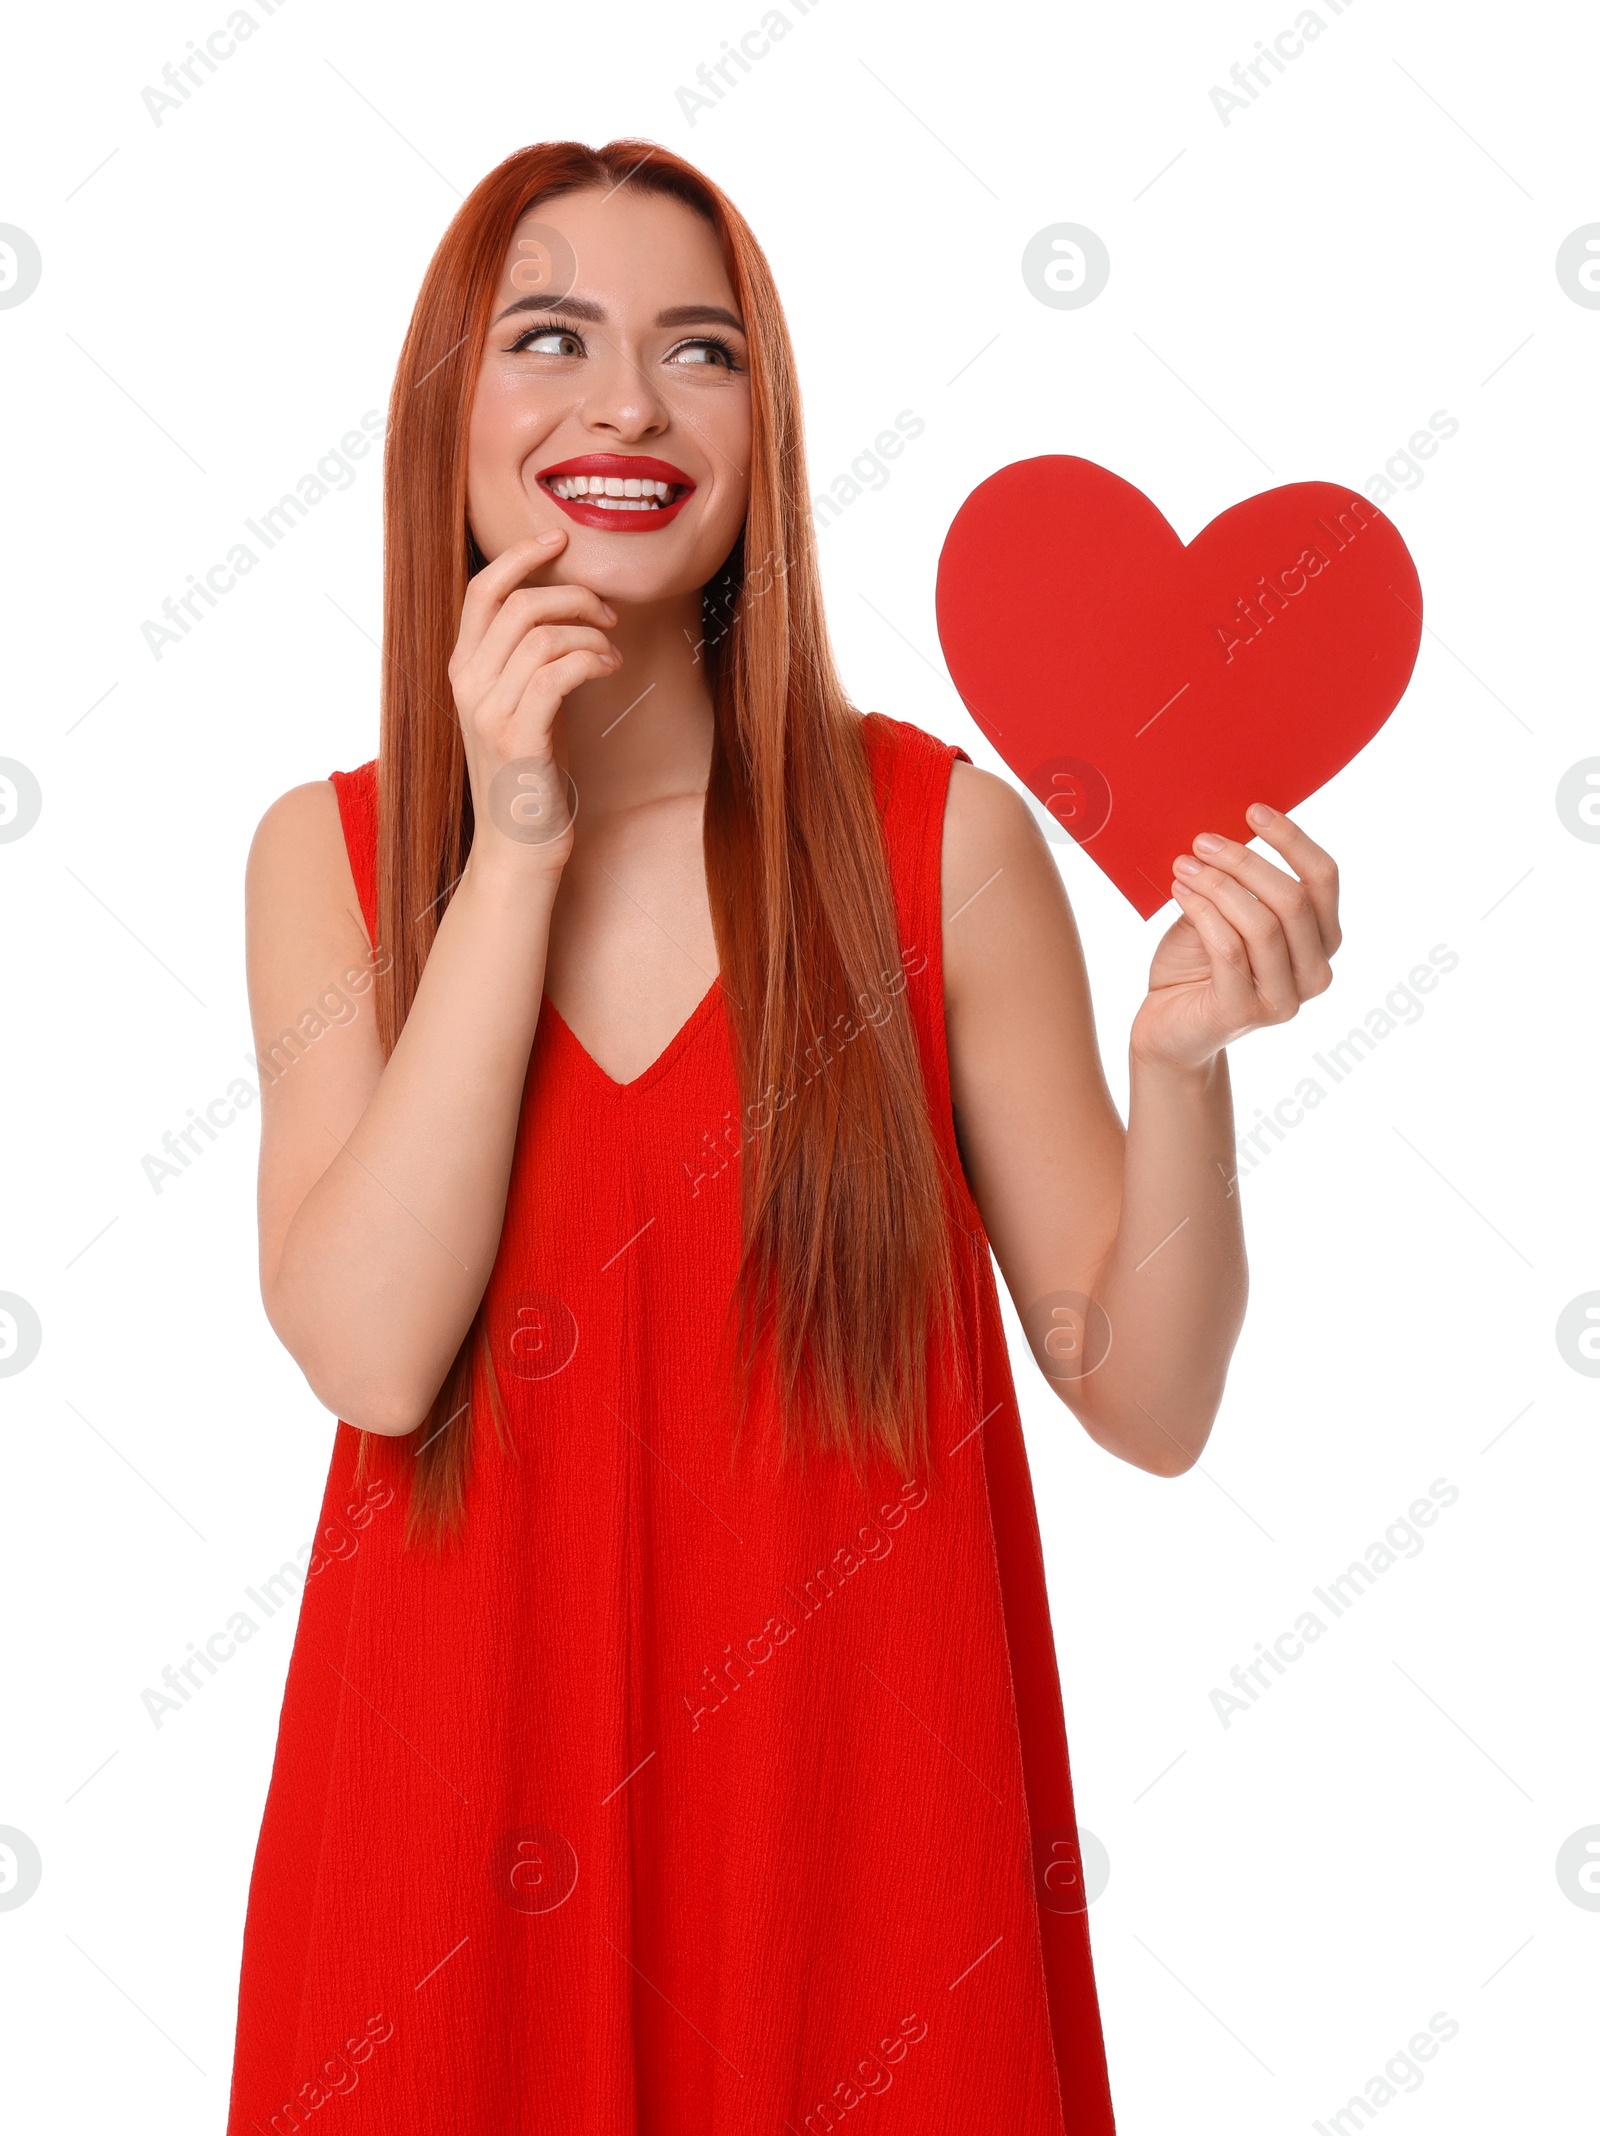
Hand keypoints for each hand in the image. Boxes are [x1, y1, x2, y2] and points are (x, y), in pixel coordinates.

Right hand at [448, 529, 621, 876]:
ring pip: (542, 634)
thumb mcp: (521, 706)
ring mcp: (489, 710)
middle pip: (518, 603)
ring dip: (590, 632)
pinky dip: (592, 658)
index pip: (481, 590)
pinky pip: (559, 671)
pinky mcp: (519, 736)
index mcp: (462, 670)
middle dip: (572, 595)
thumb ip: (526, 661)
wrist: (519, 847)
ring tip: (612, 651)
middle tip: (608, 613)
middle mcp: (467, 684)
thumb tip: (566, 613)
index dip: (520, 555)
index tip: (559, 538)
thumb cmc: (530, 776)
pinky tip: (609, 668)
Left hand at [1129, 804, 1340, 1073]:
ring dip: (1218, 885)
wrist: (1167, 1028)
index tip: (1254, 811)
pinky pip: (1229, 949)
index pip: (1323, 879)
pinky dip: (1202, 911)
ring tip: (1184, 865)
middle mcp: (1314, 973)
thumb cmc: (1198, 965)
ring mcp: (1284, 1000)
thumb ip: (1241, 884)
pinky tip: (1178, 891)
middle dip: (1246, 861)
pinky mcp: (1245, 1014)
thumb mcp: (1226, 915)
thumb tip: (1228, 829)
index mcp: (1321, 941)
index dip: (1292, 840)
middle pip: (1293, 899)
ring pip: (1262, 924)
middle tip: (1203, 840)